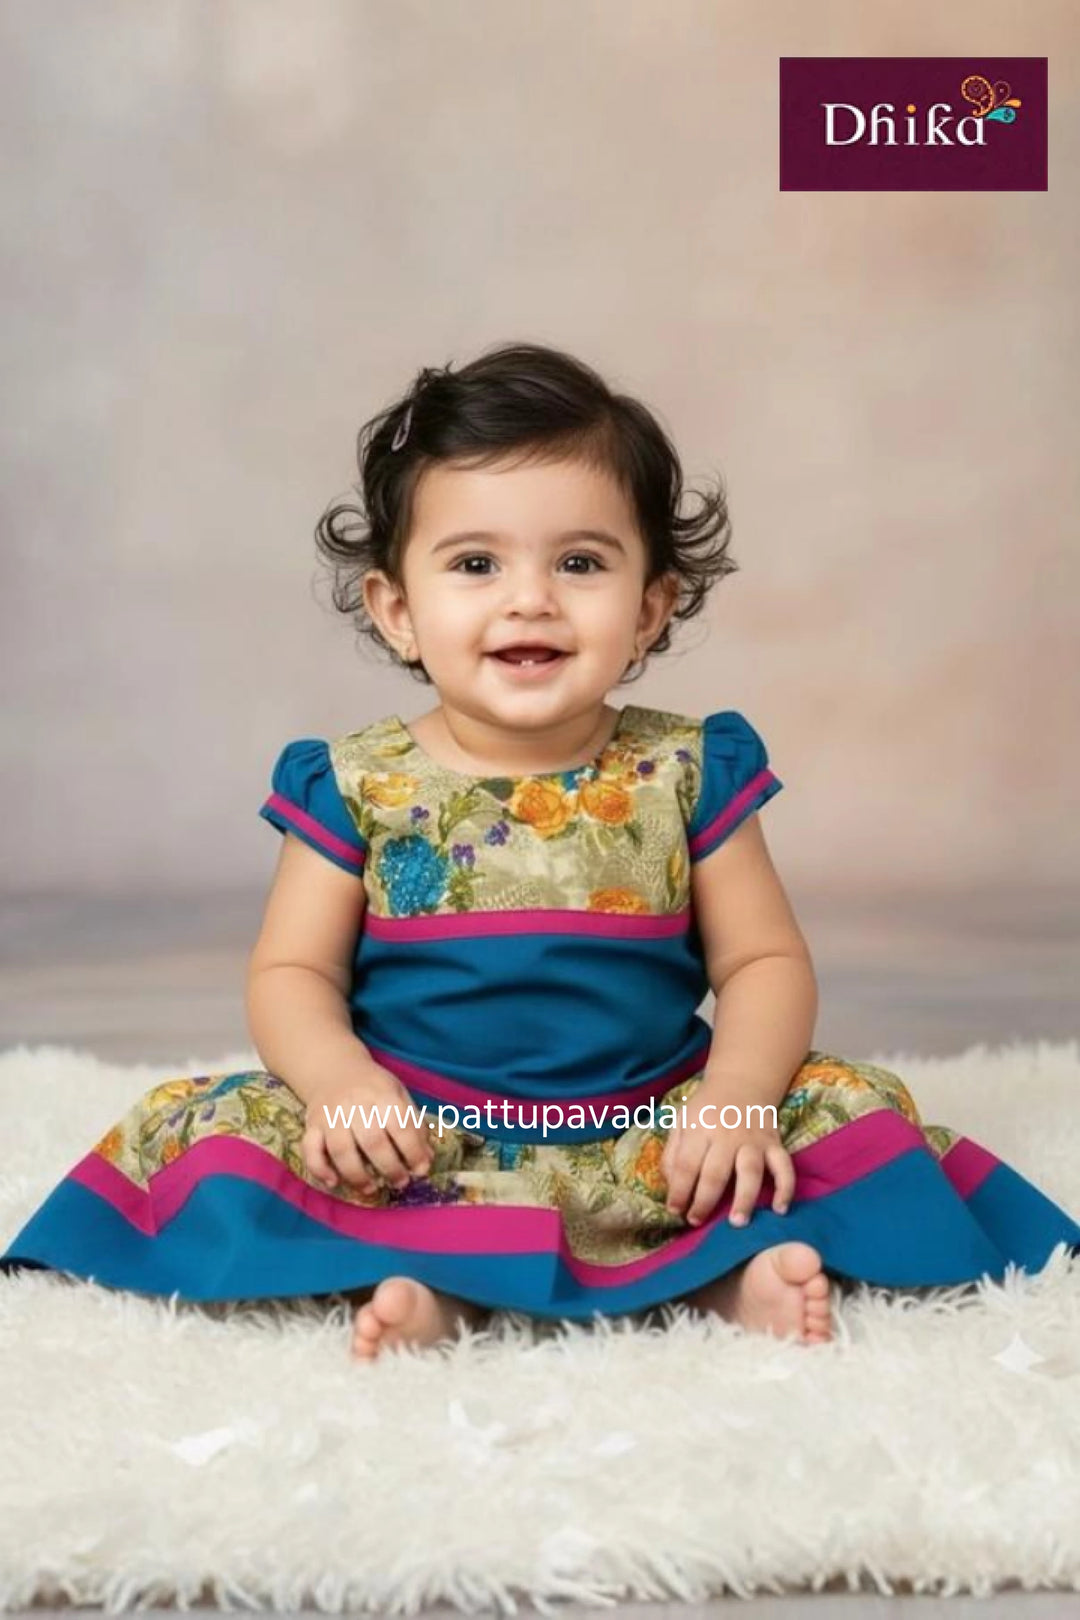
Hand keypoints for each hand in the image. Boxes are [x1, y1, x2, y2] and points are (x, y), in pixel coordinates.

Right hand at [302, 1065, 434, 1194]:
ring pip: (341, 1150)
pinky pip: (310, 1150)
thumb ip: (415, 1126)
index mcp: (383, 1095)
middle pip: (373, 1142)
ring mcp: (331, 1115)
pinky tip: (333, 1182)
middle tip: (400, 1183)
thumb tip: (426, 1160)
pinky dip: (320, 1169)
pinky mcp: (311, 1125)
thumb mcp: (399, 1096)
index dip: (413, 1152)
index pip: (401, 1126)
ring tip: (371, 1189)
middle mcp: (355, 1104)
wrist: (335, 1069)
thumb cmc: (374, 1088)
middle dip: (390, 1168)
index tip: (421, 1171)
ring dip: (357, 1176)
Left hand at [659, 1081, 794, 1227]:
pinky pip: (784, 1167)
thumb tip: (672, 1188)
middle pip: (716, 1172)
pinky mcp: (774, 1143)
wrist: (742, 1082)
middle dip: (705, 1201)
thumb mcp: (681, 1122)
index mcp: (700, 1128)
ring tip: (737, 1222)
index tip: (675, 1210)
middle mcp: (727, 1134)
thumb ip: (673, 1154)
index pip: (687, 1164)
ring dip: (744, 1199)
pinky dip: (786, 1188)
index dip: (679, 1190)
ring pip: (750, 1171)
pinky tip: (779, 1208)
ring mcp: (754, 1139)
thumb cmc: (707, 1108)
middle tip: (696, 1221)